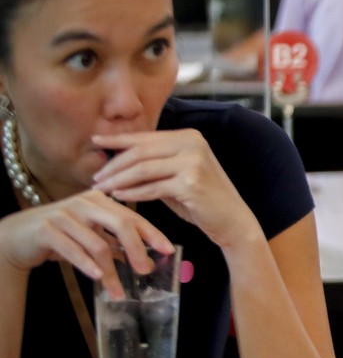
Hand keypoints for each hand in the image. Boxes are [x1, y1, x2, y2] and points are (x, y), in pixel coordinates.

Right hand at [0, 192, 173, 299]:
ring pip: (97, 244)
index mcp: (100, 200)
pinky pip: (74, 250)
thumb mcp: (91, 235)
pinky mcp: (48, 229)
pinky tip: (98, 278)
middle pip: (121, 224)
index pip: (132, 216)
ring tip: (119, 291)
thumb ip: (116, 243)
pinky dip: (88, 265)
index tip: (168, 250)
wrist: (18, 236)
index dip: (152, 233)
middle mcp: (85, 202)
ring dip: (111, 271)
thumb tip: (146, 257)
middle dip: (137, 249)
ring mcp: (65, 214)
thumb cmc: (61, 235)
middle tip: (146, 271)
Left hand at [91, 129, 261, 251]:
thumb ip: (155, 164)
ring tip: (101, 188)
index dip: (117, 139)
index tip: (95, 140)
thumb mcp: (178, 175)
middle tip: (95, 177)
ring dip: (118, 180)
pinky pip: (152, 187)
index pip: (146, 137)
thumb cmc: (202, 200)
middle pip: (141, 151)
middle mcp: (192, 144)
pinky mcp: (190, 183)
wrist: (232, 221)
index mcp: (189, 137)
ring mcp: (193, 162)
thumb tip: (118, 159)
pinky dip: (132, 193)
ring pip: (143, 169)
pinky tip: (119, 196)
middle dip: (114, 165)